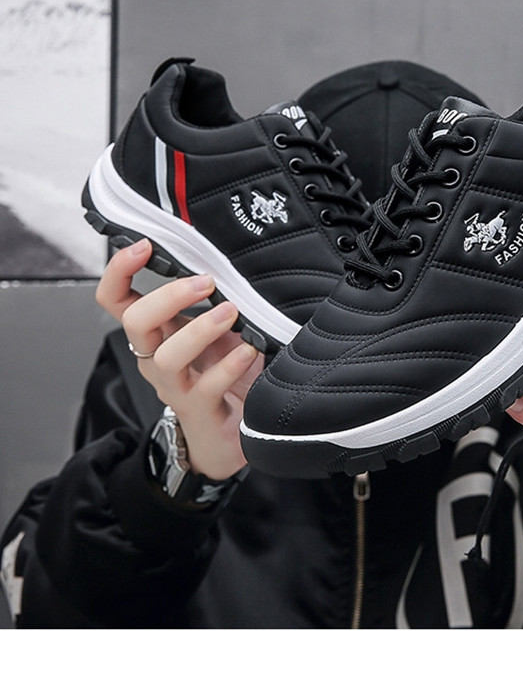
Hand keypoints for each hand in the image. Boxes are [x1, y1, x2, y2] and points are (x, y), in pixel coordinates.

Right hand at [95, 239, 262, 479]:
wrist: (227, 434)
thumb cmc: (223, 376)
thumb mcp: (215, 331)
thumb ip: (214, 302)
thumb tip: (228, 266)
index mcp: (156, 333)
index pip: (117, 299)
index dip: (120, 270)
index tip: (144, 245)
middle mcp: (156, 358)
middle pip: (135, 322)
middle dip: (168, 296)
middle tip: (205, 282)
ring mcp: (175, 386)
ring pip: (165, 356)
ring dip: (199, 329)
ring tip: (230, 313)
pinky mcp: (200, 410)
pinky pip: (207, 386)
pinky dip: (230, 364)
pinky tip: (249, 350)